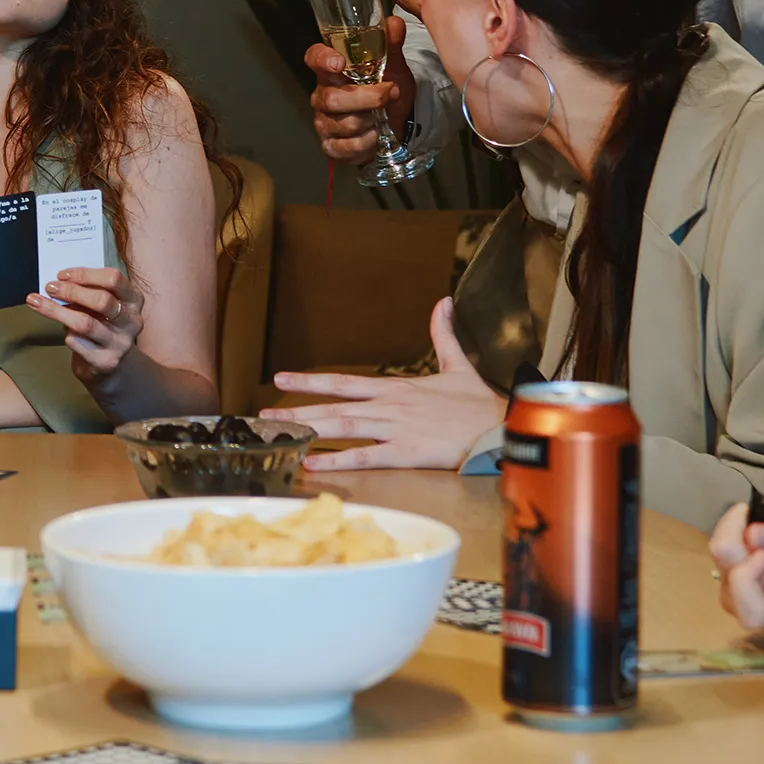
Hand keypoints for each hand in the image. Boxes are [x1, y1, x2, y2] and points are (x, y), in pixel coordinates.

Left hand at [30, 266, 143, 386]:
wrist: (107, 363)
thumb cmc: (100, 325)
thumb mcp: (99, 305)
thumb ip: (87, 292)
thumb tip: (59, 282)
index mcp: (133, 300)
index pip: (113, 279)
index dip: (85, 274)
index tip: (62, 275)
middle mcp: (132, 321)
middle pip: (101, 300)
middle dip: (71, 291)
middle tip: (50, 288)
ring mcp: (121, 343)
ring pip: (85, 323)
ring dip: (58, 311)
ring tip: (38, 303)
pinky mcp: (106, 361)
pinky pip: (78, 342)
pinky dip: (65, 333)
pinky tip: (62, 330)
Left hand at [264, 298, 501, 468]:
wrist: (500, 426)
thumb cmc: (478, 403)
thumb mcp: (458, 365)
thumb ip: (443, 335)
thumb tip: (444, 301)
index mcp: (396, 388)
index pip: (344, 381)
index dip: (311, 380)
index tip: (281, 379)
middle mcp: (389, 406)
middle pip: (335, 405)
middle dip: (297, 409)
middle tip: (263, 417)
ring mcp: (396, 429)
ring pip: (344, 427)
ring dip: (309, 429)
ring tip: (280, 435)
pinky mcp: (407, 452)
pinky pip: (366, 456)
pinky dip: (338, 458)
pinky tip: (314, 462)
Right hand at [305, 11, 414, 164]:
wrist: (395, 122)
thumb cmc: (385, 89)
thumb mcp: (392, 65)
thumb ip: (390, 44)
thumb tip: (395, 23)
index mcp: (331, 71)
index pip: (314, 58)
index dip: (322, 60)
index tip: (339, 62)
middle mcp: (322, 96)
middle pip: (331, 98)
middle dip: (367, 98)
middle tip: (391, 92)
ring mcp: (324, 122)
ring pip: (343, 123)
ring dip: (371, 120)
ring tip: (383, 116)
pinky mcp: (331, 146)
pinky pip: (346, 147)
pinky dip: (367, 142)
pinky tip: (375, 135)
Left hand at [710, 502, 763, 634]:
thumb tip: (751, 533)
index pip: (747, 604)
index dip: (747, 573)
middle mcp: (749, 606)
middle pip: (725, 566)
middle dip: (741, 532)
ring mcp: (736, 594)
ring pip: (719, 554)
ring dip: (739, 531)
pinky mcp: (731, 581)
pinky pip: (722, 551)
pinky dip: (736, 533)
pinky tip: (760, 534)